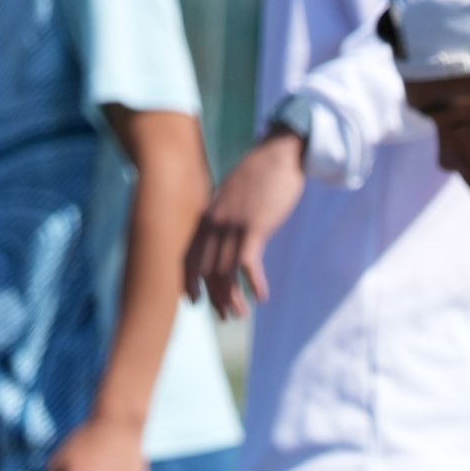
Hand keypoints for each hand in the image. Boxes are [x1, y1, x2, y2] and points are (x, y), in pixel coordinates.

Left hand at [188, 133, 306, 314]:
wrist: (280, 154)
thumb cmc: (261, 174)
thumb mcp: (234, 195)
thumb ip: (226, 215)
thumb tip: (227, 234)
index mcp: (208, 216)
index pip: (189, 256)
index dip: (190, 282)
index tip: (194, 302)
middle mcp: (215, 223)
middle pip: (207, 270)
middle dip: (215, 298)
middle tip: (225, 316)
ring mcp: (233, 225)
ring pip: (225, 273)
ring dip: (232, 298)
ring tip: (240, 314)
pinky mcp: (255, 227)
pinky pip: (247, 265)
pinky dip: (252, 285)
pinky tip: (261, 297)